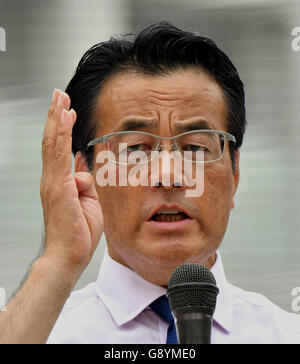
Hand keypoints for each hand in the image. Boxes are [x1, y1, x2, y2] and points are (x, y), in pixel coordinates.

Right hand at [40, 89, 102, 280]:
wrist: (68, 256)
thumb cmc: (78, 233)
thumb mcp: (88, 202)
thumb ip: (84, 183)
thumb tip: (82, 170)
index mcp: (60, 183)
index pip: (59, 149)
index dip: (62, 128)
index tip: (67, 111)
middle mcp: (52, 179)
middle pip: (52, 141)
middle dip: (56, 116)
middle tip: (59, 95)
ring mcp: (53, 183)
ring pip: (53, 143)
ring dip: (57, 119)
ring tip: (60, 98)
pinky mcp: (59, 188)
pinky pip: (60, 156)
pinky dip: (62, 135)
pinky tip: (65, 119)